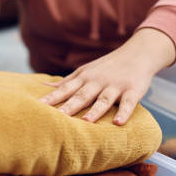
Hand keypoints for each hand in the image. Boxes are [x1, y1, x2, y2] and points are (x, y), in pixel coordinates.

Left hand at [39, 28, 175, 124]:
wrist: (137, 53)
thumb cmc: (107, 66)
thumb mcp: (85, 70)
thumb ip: (67, 81)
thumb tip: (44, 86)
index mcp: (84, 78)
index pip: (65, 89)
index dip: (52, 98)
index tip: (38, 106)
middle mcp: (98, 81)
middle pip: (82, 95)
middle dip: (69, 106)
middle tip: (56, 118)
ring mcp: (115, 86)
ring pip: (103, 100)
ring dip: (95, 111)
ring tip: (85, 122)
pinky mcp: (133, 90)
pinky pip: (128, 103)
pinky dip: (124, 112)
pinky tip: (118, 123)